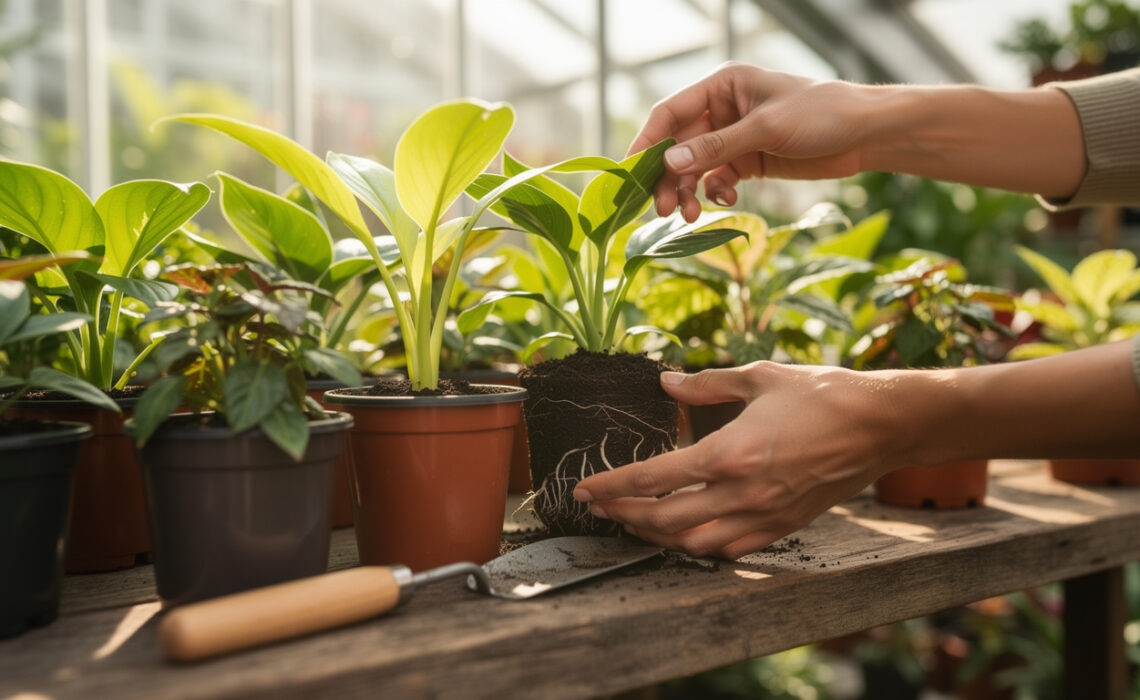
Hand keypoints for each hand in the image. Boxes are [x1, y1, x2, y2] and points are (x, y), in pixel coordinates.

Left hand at [572, 363, 908, 558]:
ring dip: (655, 536)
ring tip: (632, 523)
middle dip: (623, 515)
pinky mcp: (784, 527)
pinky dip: (697, 547)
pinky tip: (682, 537)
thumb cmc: (821, 395)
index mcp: (729, 453)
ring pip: (692, 542)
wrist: (880, 424)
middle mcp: (741, 492)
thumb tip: (665, 383)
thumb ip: (704, 384)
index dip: (613, 486)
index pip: (653, 479)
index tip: (586, 489)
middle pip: (664, 518)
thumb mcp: (758, 377)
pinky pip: (730, 550)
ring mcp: (764, 515)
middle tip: (598, 508)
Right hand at [629, 63, 872, 221]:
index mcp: (721, 86)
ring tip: (688, 216)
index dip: (647, 143)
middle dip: (668, 178)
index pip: (670, 114)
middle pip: (678, 146)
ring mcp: (734, 137)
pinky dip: (716, 194)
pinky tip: (729, 201)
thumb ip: (716, 147)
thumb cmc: (821, 115)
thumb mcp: (766, 129)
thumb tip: (669, 164)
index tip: (631, 174)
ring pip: (695, 168)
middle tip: (662, 210)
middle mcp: (722, 110)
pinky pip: (717, 180)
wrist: (865, 135)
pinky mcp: (748, 161)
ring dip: (688, 192)